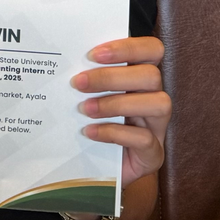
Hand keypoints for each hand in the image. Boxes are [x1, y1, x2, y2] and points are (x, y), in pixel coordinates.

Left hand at [73, 36, 168, 189]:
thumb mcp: (87, 97)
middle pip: (152, 75)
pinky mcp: (153, 154)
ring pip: (159, 103)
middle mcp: (154, 99)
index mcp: (140, 78)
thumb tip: (60, 60)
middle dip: (112, 77)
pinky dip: (114, 132)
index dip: (127, 47)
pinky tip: (89, 132)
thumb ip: (84, 78)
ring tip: (85, 109)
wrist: (94, 172)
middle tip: (78, 83)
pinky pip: (145, 139)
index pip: (152, 50)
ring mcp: (157, 128)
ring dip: (116, 103)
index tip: (93, 54)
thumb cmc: (89, 124)